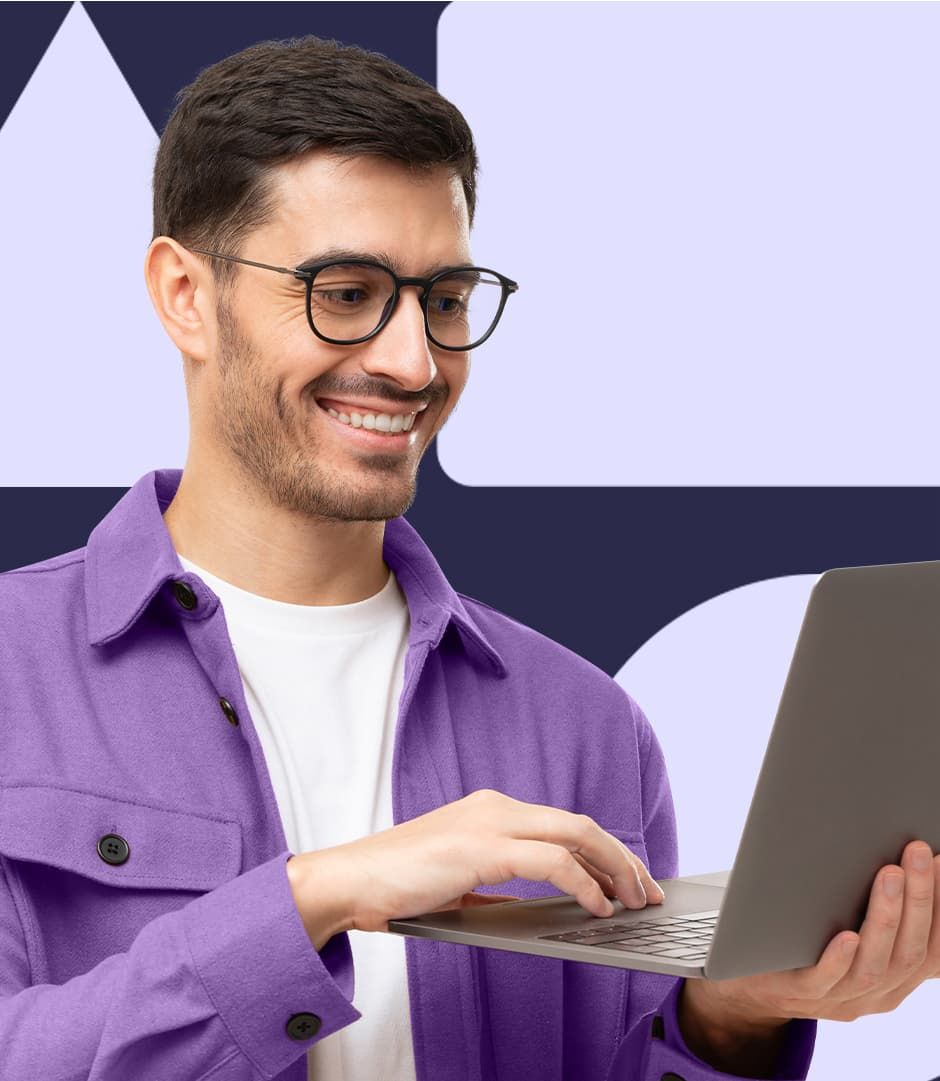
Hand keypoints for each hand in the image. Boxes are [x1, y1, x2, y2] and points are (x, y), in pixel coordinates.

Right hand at [290, 789, 663, 942]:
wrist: (350, 881)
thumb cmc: (397, 885)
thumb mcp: (457, 881)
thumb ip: (494, 885)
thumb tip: (531, 908)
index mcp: (491, 810)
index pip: (563, 823)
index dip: (604, 850)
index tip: (628, 878)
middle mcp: (495, 806)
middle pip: (579, 823)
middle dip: (621, 857)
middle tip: (647, 889)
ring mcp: (489, 822)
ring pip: (574, 834)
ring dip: (613, 867)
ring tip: (634, 899)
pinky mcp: (482, 847)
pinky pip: (551, 862)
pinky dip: (582, 882)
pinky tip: (597, 906)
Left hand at [678, 840, 939, 1073]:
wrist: (750, 981)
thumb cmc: (806, 940)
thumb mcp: (851, 926)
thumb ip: (875, 905)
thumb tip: (900, 853)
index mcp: (895, 976)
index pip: (929, 946)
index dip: (939, 906)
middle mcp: (875, 991)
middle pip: (908, 950)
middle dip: (919, 898)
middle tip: (918, 851)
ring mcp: (839, 997)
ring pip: (873, 965)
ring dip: (885, 916)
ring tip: (890, 874)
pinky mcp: (799, 994)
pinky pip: (825, 980)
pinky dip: (839, 959)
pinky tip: (846, 934)